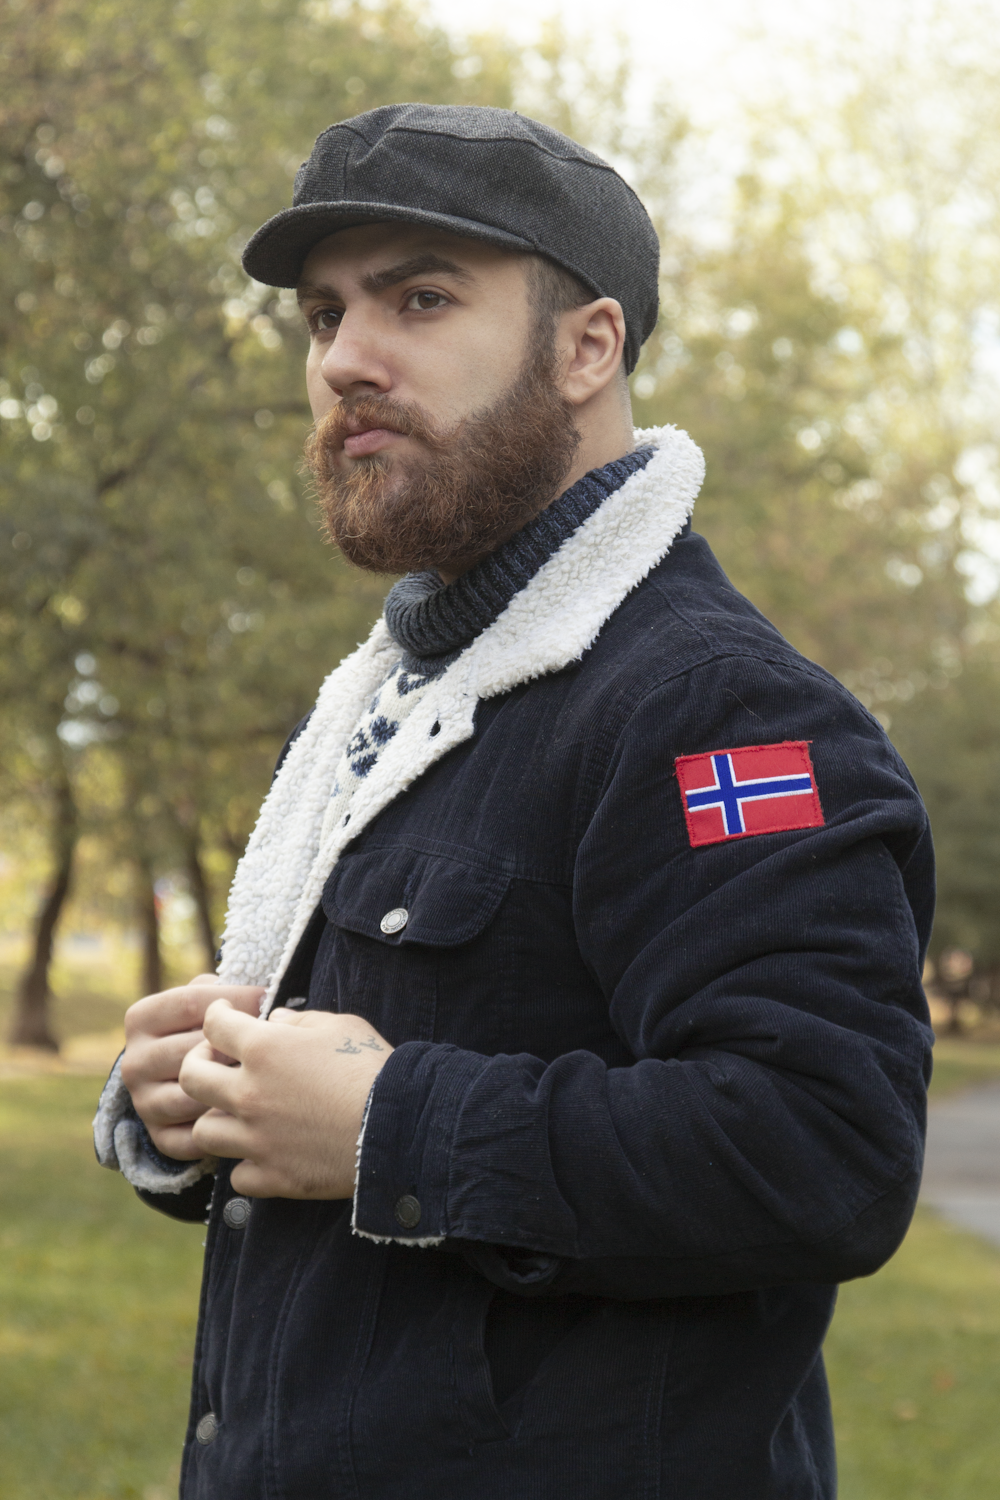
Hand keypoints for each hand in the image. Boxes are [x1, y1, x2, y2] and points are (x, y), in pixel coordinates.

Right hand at [120, 975, 265, 1160]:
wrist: (179, 1078)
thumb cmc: (204, 1028)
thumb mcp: (205, 999)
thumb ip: (220, 991)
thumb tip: (261, 1000)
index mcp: (140, 1019)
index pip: (191, 1003)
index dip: (234, 999)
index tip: (266, 1000)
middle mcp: (134, 1062)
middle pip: (193, 1051)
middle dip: (236, 1047)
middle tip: (267, 1045)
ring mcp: (144, 1103)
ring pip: (193, 1096)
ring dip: (230, 1089)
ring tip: (259, 1077)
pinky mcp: (159, 1137)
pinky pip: (195, 1137)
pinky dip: (224, 1127)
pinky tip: (247, 1112)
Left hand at [179, 1002, 392, 1198]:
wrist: (398, 1126)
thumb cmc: (372, 1067)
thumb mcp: (340, 1026)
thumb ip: (298, 1021)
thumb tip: (275, 1023)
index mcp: (264, 1049)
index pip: (213, 1024)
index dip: (216, 1014)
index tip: (223, 1015)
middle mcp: (249, 1093)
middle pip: (191, 1078)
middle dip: (196, 1064)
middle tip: (216, 1063)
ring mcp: (256, 1139)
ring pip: (203, 1132)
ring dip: (216, 1119)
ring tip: (237, 1114)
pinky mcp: (273, 1176)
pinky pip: (236, 1176)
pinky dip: (245, 1165)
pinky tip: (263, 1153)